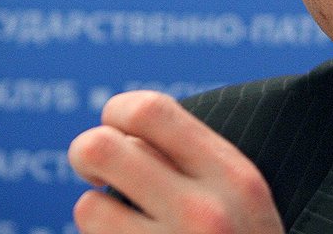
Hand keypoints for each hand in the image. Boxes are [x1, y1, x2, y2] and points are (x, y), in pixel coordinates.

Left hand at [68, 90, 283, 233]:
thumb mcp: (244, 194)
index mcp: (234, 175)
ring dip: (100, 212)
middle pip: (99, 148)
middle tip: (101, 169)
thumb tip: (124, 125)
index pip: (149, 111)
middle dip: (88, 153)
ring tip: (129, 224)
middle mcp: (202, 212)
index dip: (119, 110)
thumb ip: (197, 157)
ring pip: (89, 207)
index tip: (120, 128)